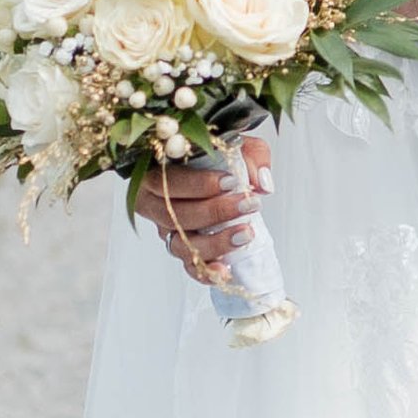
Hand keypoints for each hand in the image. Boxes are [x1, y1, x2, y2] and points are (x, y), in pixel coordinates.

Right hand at [134, 129, 270, 280]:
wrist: (221, 177)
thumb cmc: (221, 158)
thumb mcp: (238, 145)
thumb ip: (252, 156)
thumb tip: (262, 183)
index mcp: (157, 173)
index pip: (169, 181)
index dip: (199, 184)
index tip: (232, 182)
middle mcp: (155, 204)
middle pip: (175, 215)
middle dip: (215, 212)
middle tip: (248, 204)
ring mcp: (167, 230)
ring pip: (180, 244)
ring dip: (215, 242)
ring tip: (246, 233)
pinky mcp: (182, 250)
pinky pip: (189, 266)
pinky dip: (206, 272)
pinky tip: (226, 270)